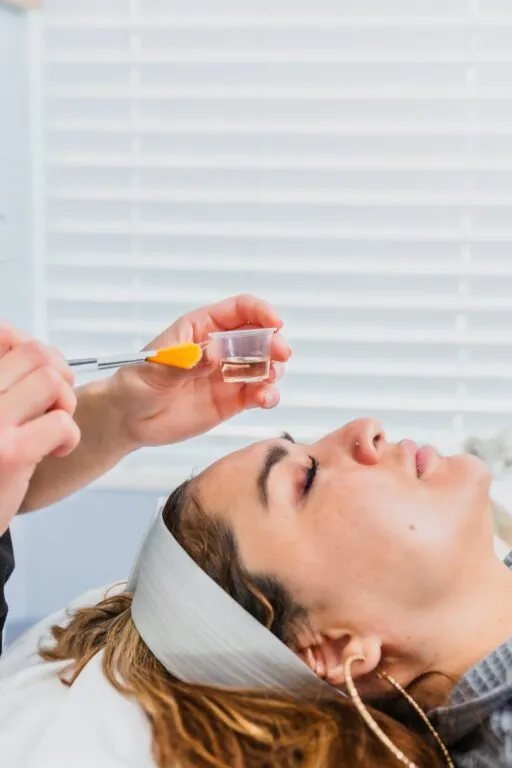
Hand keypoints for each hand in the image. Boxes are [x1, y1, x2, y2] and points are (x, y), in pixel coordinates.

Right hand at [0, 325, 80, 533]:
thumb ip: (7, 381)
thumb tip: (37, 350)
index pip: (5, 334)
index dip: (31, 346)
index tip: (39, 371)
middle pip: (36, 354)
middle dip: (59, 375)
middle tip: (53, 404)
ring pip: (52, 381)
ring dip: (65, 404)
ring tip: (51, 427)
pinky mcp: (11, 453)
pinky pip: (62, 423)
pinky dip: (69, 437)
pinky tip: (54, 451)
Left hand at [108, 294, 290, 447]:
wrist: (127, 420)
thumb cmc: (135, 385)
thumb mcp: (156, 370)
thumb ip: (187, 362)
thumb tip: (214, 353)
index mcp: (200, 328)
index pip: (238, 310)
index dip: (260, 312)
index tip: (275, 323)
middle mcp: (219, 348)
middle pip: (258, 336)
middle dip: (273, 342)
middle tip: (281, 354)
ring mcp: (227, 374)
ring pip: (263, 365)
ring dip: (274, 370)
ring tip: (269, 382)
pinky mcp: (231, 401)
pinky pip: (258, 393)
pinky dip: (268, 395)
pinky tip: (266, 399)